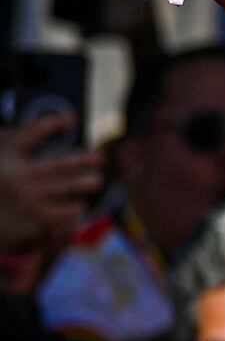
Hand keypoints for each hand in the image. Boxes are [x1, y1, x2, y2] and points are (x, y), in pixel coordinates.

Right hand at [0, 113, 105, 250]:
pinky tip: (79, 206)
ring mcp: (28, 199)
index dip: (52, 123)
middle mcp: (17, 176)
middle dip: (83, 160)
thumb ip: (9, 145)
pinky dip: (75, 208)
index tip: (70, 120)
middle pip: (59, 163)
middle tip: (99, 157)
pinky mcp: (35, 220)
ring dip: (84, 183)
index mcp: (5, 158)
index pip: (31, 133)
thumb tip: (42, 129)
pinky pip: (65, 212)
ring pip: (67, 187)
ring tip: (96, 180)